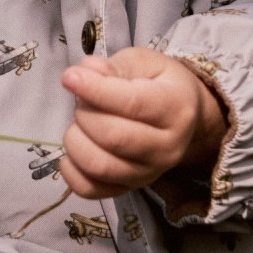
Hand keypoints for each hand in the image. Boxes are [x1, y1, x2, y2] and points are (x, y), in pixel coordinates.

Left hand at [59, 48, 226, 198]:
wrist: (183, 119)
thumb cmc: (158, 83)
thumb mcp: (143, 63)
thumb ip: (115, 66)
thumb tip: (86, 72)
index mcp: (175, 108)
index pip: (132, 104)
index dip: (95, 90)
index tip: (70, 77)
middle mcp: (167, 147)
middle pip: (114, 137)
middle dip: (85, 114)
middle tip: (82, 101)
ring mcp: (149, 173)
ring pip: (100, 166)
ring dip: (76, 141)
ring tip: (79, 124)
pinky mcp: (129, 188)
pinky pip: (91, 190)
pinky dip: (71, 172)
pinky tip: (72, 152)